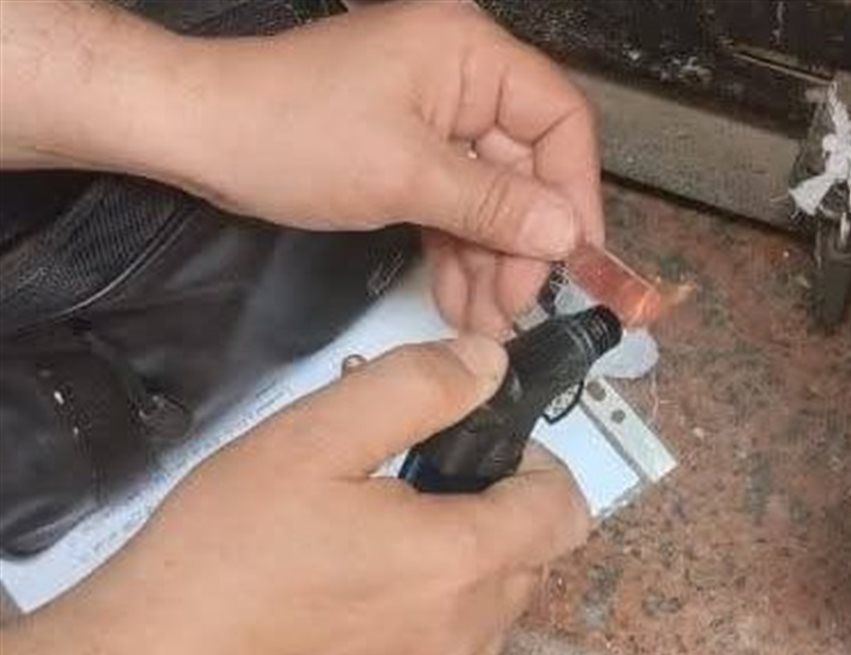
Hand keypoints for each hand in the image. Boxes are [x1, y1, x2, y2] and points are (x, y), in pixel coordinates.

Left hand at [0, 1, 604, 335]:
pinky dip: (456, 249)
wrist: (192, 133)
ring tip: (486, 322)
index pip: (558, 121)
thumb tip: (566, 236)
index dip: (576, 195)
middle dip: (522, 244)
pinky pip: (452, 202)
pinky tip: (458, 300)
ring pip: (490, 195)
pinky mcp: (406, 150)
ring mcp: (433, 115)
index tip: (576, 263)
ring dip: (490, 260)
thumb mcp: (404, 175)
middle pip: (525, 168)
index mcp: (470, 54)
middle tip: (516, 310)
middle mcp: (462, 78)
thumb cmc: (289, 133)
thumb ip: (494, 206)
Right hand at [0, 337, 589, 654]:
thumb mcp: (315, 439)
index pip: (565, 510)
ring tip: (382, 532)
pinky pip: (448, 650)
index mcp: (457, 560)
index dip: (540, 465)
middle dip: (497, 508)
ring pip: (493, 606)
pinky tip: (360, 588)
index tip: (487, 446)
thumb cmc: (222, 559)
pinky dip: (430, 612)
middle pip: (533, 558)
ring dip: (465, 563)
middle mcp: (460, 631)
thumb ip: (415, 390)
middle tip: (420, 480)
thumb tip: (485, 364)